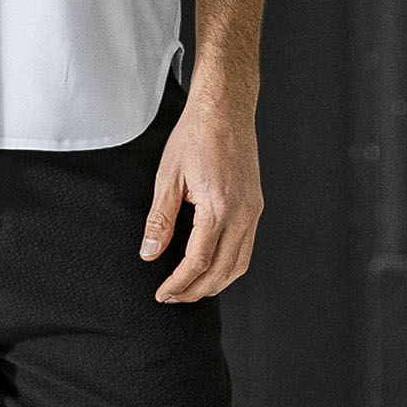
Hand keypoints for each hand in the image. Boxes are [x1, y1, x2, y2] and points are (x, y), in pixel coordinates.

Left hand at [138, 102, 263, 301]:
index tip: (162, 294)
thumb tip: (150, 253)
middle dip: (197, 291)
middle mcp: (242, 213)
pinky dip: (229, 265)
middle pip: (223, 271)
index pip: (199, 262)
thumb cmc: (196, 134)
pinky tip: (211, 265)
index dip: (179, 283)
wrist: (225, 108)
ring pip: (240, 264)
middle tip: (172, 297)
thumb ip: (160, 219)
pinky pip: (246, 247)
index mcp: (219, 207)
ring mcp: (253, 210)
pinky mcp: (255, 205)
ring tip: (190, 288)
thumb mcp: (168, 176)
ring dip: (216, 283)